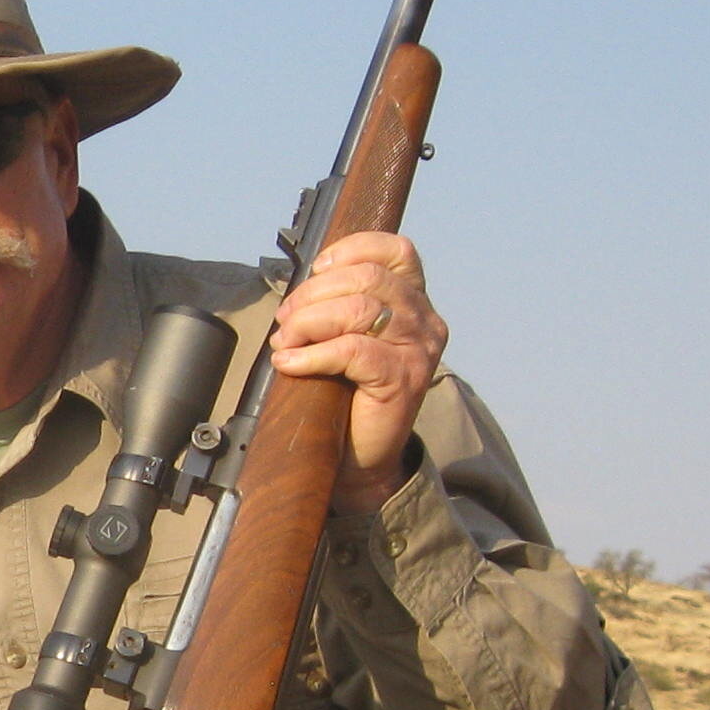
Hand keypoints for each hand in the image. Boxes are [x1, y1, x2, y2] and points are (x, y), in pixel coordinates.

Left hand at [268, 228, 446, 513]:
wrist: (362, 460)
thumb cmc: (348, 396)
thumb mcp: (347, 337)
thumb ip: (338, 305)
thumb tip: (298, 289)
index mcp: (414, 302)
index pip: (396, 251)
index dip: (352, 249)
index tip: (317, 270)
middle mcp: (424, 321)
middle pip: (368, 277)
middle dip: (314, 293)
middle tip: (285, 320)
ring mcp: (418, 350)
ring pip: (360, 309)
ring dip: (309, 321)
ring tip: (285, 342)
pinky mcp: (403, 379)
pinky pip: (353, 351)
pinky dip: (312, 354)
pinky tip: (290, 364)